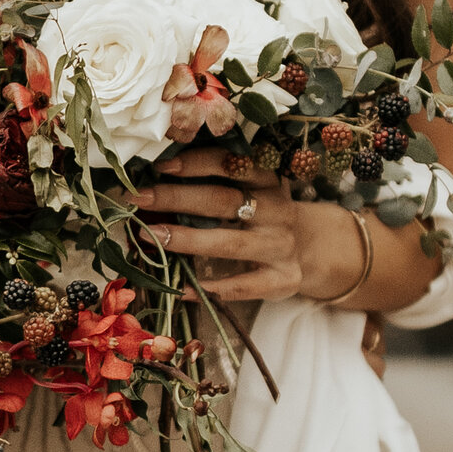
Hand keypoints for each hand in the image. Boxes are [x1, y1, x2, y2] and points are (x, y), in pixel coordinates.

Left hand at [134, 149, 376, 311]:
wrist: (313, 248)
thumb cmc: (265, 213)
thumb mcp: (253, 189)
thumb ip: (217, 181)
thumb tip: (156, 176)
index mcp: (268, 180)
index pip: (232, 163)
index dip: (197, 163)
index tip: (162, 165)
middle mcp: (276, 210)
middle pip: (223, 201)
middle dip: (177, 198)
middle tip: (139, 199)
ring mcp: (280, 246)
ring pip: (229, 243)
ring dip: (188, 240)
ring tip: (152, 237)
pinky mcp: (282, 279)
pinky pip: (241, 286)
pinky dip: (210, 289)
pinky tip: (180, 288)